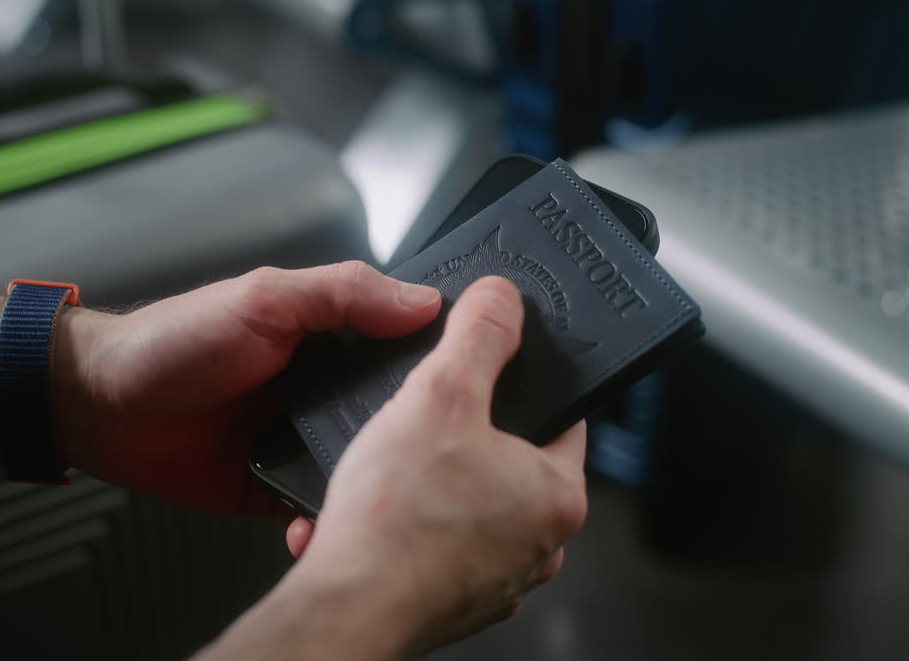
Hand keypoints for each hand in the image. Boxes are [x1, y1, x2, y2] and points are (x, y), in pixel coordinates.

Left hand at [52, 261, 441, 517]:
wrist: (98, 405)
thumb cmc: (171, 340)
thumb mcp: (264, 298)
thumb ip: (342, 295)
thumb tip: (423, 301)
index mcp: (326, 337)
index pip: (399, 345)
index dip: (436, 358)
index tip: (478, 374)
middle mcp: (320, 390)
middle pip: (390, 413)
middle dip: (414, 433)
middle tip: (446, 449)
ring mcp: (297, 442)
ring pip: (359, 467)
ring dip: (374, 483)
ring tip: (400, 498)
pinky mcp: (272, 489)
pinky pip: (313, 511)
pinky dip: (323, 522)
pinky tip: (331, 526)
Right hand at [280, 277, 587, 655]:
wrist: (346, 609)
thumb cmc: (397, 521)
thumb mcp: (439, 394)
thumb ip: (477, 336)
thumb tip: (502, 299)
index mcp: (558, 496)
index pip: (562, 419)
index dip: (522, 386)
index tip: (492, 373)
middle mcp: (539, 546)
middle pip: (508, 463)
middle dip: (461, 438)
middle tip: (423, 421)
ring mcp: (496, 580)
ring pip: (468, 508)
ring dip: (427, 486)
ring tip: (388, 471)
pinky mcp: (452, 602)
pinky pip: (434, 548)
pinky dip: (405, 527)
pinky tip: (371, 514)